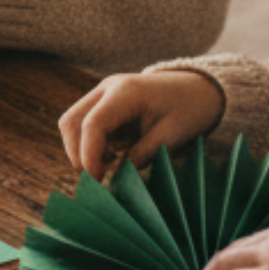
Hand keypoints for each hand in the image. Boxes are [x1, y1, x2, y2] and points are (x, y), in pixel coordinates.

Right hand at [57, 71, 225, 178]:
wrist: (197, 89)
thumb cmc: (188, 110)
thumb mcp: (171, 136)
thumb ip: (142, 155)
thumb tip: (115, 177)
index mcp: (125, 92)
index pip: (93, 123)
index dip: (89, 154)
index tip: (96, 180)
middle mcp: (106, 89)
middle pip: (71, 121)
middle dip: (77, 153)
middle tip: (95, 180)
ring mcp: (102, 94)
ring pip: (72, 123)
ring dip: (81, 149)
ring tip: (106, 169)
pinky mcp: (103, 104)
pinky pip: (83, 125)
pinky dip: (90, 145)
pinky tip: (111, 158)